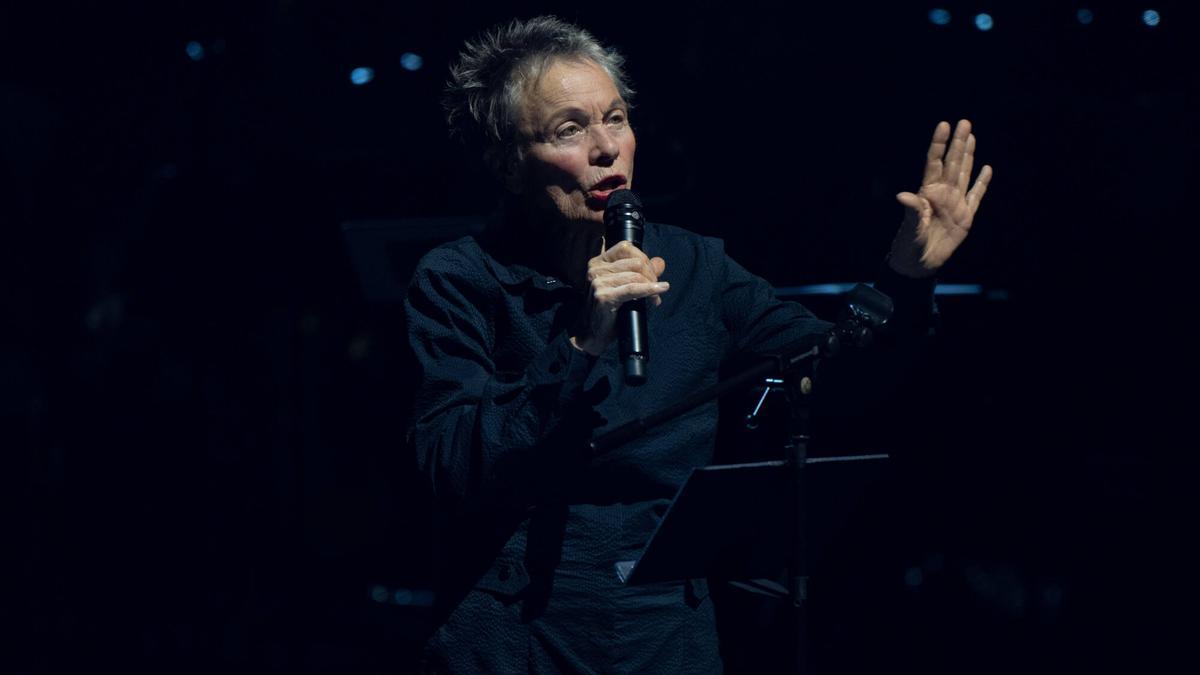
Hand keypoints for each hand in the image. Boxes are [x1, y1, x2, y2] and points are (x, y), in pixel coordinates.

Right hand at [571, 240, 667, 355]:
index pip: (626, 248)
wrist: (592, 333)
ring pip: (636, 276)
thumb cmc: (609, 310)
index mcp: (599, 262)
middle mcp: (596, 269)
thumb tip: (660, 262)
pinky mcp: (604, 296)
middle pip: (636, 262)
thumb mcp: (625, 286)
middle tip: (656, 289)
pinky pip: (633, 289)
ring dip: (651, 286)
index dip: (644, 259)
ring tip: (655, 298)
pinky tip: (658, 292)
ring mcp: (598, 282)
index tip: (651, 274)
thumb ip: (642, 272)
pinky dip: (649, 290)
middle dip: (651, 275)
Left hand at [891, 119, 993, 276]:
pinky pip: (976, 196)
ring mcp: (954, 203)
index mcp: (928, 193)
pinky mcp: (965, 217)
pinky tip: (986, 168)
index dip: (939, 144)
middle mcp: (942, 194)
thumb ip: (911, 210)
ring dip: (968, 156)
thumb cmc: (909, 244)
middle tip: (964, 122)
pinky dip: (982, 183)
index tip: (944, 125)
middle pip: (952, 163)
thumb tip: (902, 196)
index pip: (934, 163)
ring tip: (971, 136)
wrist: (919, 263)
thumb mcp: (910, 227)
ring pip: (964, 174)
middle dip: (958, 143)